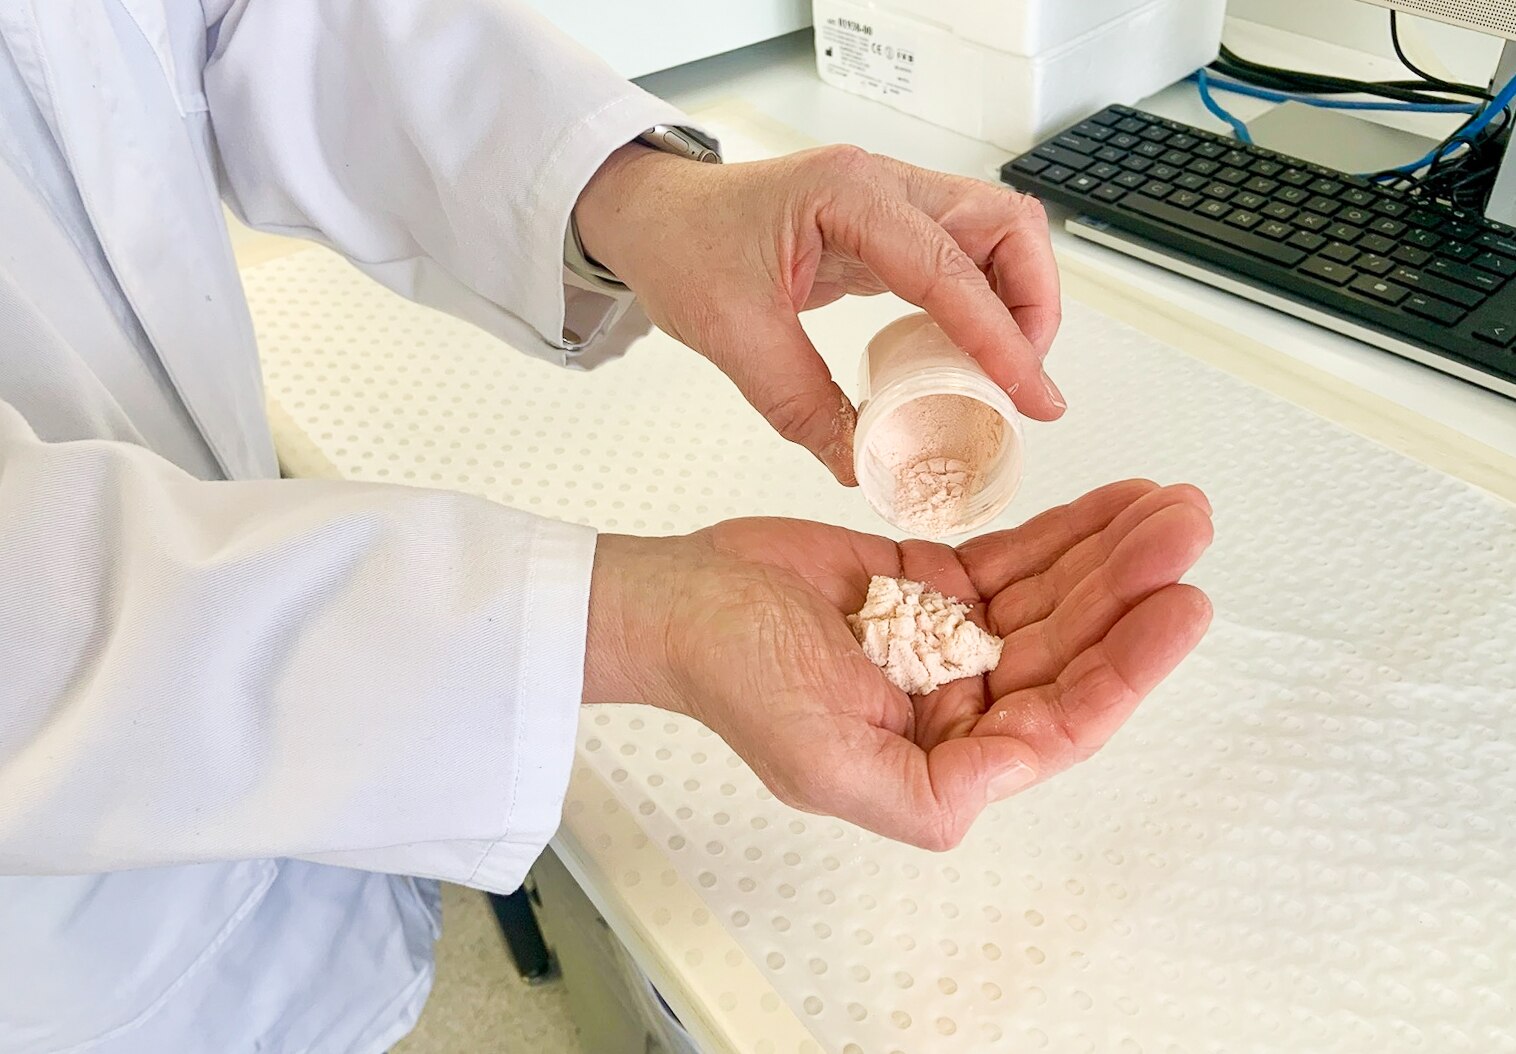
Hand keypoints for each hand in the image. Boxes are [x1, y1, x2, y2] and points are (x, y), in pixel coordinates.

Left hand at [573, 144, 1064, 484]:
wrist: (654, 218)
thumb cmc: (682, 247)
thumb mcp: (732, 336)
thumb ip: (800, 404)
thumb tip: (862, 462)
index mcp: (847, 195)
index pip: (950, 266)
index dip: (1001, 336)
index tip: (1033, 395)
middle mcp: (882, 186)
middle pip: (1005, 225)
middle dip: (1033, 303)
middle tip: (1023, 380)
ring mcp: (890, 202)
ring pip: (996, 235)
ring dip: (1018, 301)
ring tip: (1004, 372)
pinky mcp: (888, 229)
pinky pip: (963, 257)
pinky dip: (984, 304)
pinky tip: (969, 356)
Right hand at [584, 480, 1213, 849]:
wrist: (681, 601)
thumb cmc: (733, 679)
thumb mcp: (825, 762)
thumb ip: (926, 790)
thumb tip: (1019, 767)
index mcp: (945, 757)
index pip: (1061, 716)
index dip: (1128, 664)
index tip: (1179, 606)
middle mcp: (961, 702)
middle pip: (1072, 645)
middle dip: (1134, 588)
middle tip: (1186, 532)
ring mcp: (952, 637)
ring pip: (1056, 595)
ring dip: (1115, 552)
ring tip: (1171, 507)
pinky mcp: (936, 581)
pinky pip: (1019, 557)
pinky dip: (1068, 531)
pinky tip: (1113, 505)